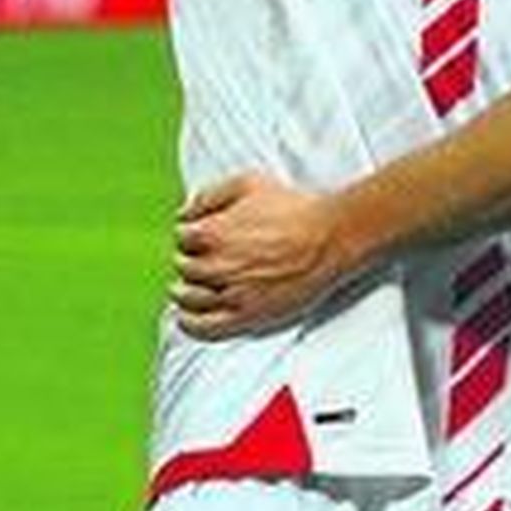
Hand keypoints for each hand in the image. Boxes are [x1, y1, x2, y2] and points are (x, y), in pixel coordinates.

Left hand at [171, 172, 342, 338]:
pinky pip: (203, 328)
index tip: (200, 236)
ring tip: (189, 287)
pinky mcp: (246, 316)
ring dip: (185, 290)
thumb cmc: (292, 208)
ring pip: (189, 298)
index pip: (181, 238)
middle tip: (202, 258)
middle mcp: (216, 266)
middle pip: (184, 267)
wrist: (329, 238)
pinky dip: (188, 323)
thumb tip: (183, 214)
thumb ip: (209, 195)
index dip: (190, 235)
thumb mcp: (248, 183)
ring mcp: (230, 294)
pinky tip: (187, 316)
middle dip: (190, 259)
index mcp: (212, 233)